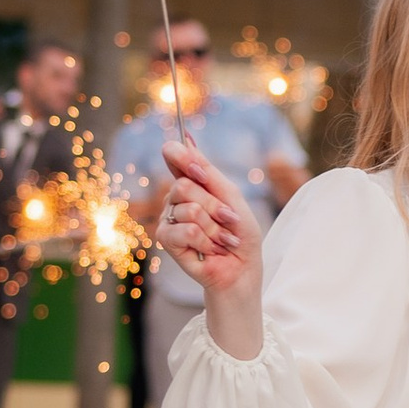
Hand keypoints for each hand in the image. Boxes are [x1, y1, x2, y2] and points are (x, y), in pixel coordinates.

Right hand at [157, 139, 260, 298]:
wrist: (242, 268)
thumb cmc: (239, 233)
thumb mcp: (231, 196)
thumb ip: (207, 171)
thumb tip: (186, 139)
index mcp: (191, 182)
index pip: (175, 156)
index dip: (183, 157)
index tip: (201, 172)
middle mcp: (176, 198)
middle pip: (184, 185)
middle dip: (214, 206)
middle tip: (227, 221)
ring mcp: (169, 218)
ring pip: (189, 209)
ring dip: (214, 228)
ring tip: (220, 240)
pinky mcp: (166, 239)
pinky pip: (185, 230)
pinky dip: (206, 241)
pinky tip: (210, 249)